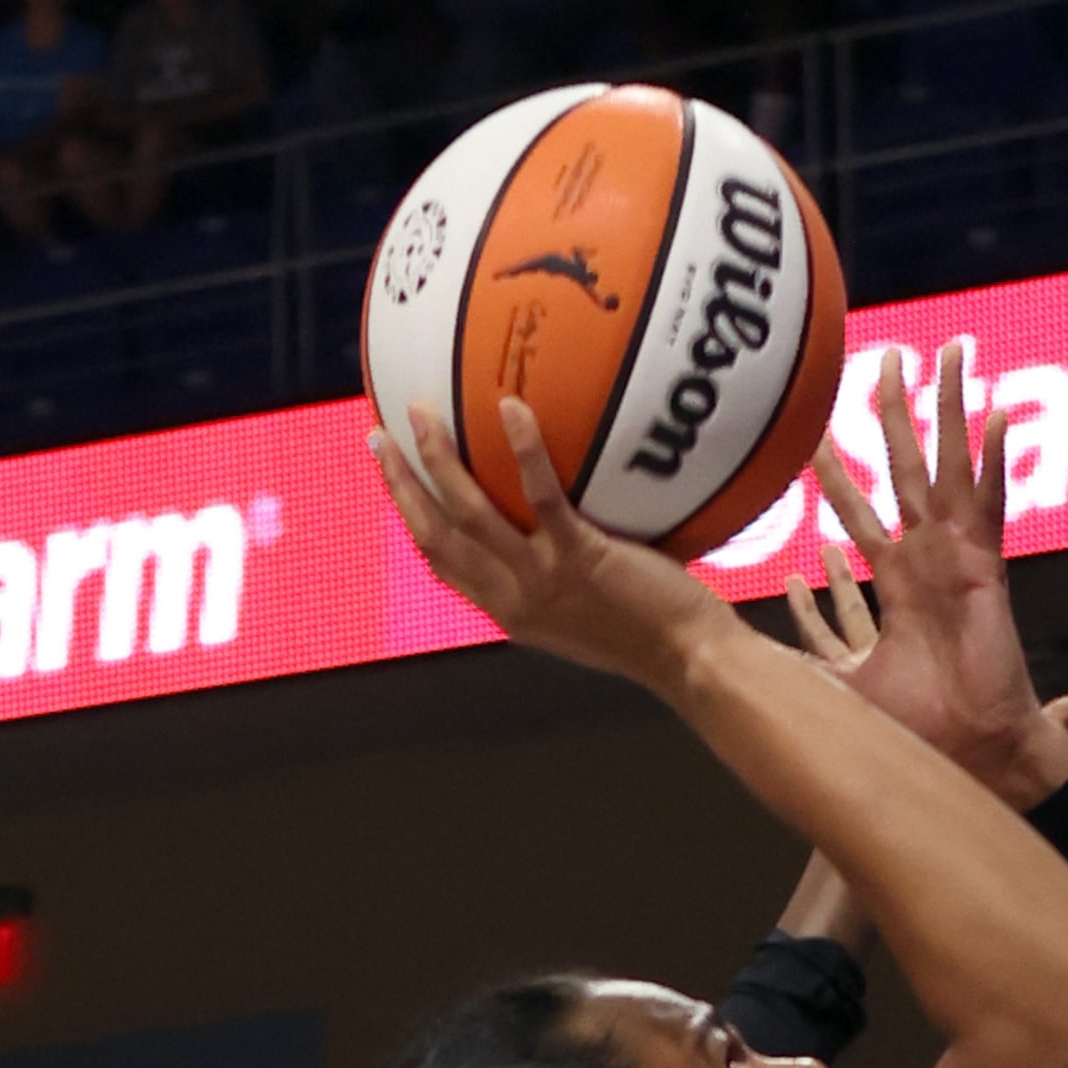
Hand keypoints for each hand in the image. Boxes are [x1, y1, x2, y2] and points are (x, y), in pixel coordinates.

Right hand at [373, 397, 735, 688]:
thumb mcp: (580, 613)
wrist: (687, 660)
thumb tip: (547, 524)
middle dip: (400, 483)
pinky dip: (523, 451)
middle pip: (435, 535)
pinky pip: (543, 497)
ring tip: (421, 411)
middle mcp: (512, 598)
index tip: (392, 477)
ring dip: (437, 459)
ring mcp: (542, 579)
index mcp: (507, 611)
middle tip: (380, 435)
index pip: (439, 561)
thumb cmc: (648, 633)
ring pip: (470, 513)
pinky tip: (512, 406)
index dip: (409, 517)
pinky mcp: (581, 558)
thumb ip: (551, 575)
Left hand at [800, 345, 1067, 811]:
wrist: (966, 755)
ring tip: (953, 357)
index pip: (855, 511)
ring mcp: (959, 557)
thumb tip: (731, 668)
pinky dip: (994, 462)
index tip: (807, 432)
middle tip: (886, 357)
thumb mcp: (832, 684)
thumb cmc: (909, 730)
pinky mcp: (986, 568)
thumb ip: (793, 661)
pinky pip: (990, 504)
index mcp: (895, 580)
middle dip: (895, 413)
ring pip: (951, 467)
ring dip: (952, 412)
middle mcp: (927, 558)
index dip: (832, 472)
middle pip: (906, 468)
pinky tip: (995, 415)